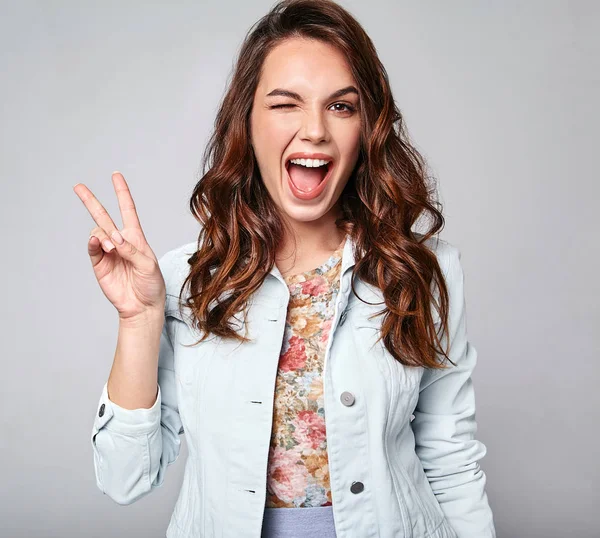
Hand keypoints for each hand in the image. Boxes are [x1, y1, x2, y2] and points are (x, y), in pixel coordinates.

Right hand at [73, 172, 165, 320]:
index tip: (116, 175)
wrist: (142, 306)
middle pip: (103, 216)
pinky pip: (92, 248)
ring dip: (102, 234)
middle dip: (90, 201)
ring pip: (97, 232)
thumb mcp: (148, 264)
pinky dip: (93, 242)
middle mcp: (119, 241)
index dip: (122, 192)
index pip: (127, 210)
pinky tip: (99, 243)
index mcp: (135, 237)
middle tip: (78, 186)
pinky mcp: (99, 264)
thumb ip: (131, 249)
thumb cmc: (151, 284)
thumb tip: (113, 238)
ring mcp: (107, 252)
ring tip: (111, 247)